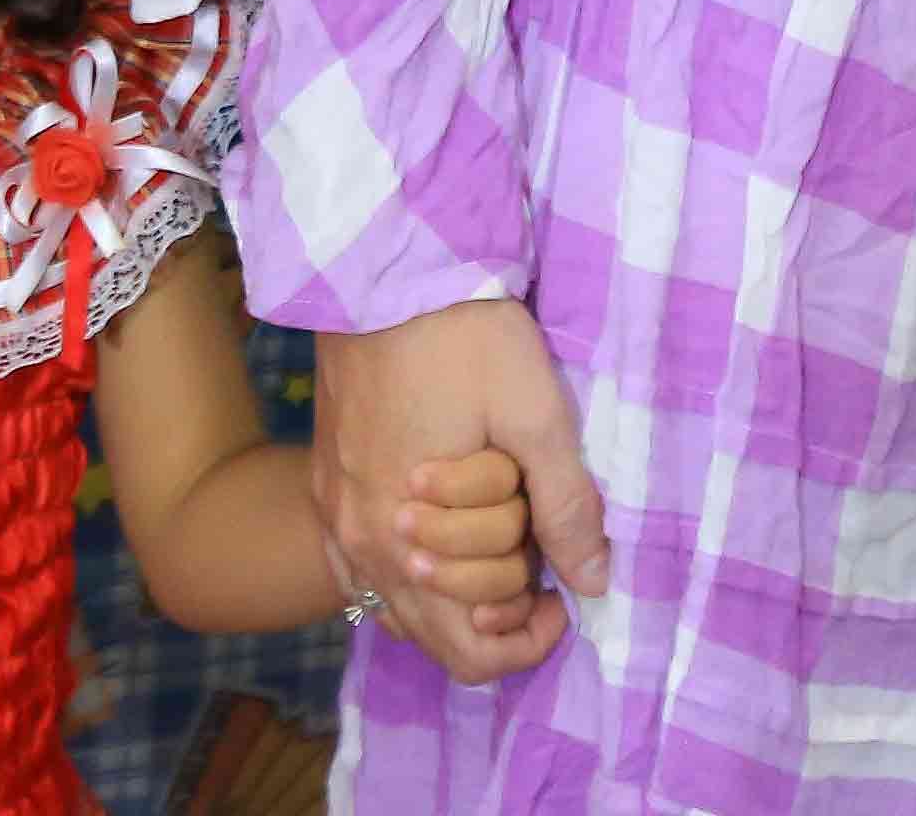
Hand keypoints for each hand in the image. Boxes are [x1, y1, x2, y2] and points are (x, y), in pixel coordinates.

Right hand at [314, 297, 605, 681]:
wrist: (382, 266)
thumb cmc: (464, 335)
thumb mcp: (536, 414)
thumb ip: (565, 507)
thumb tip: (593, 584)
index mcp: (408, 537)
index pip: (470, 649)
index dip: (531, 635)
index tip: (563, 587)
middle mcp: (359, 541)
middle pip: (434, 634)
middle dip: (498, 605)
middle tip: (534, 545)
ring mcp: (333, 514)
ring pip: (395, 603)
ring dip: (451, 589)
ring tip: (496, 534)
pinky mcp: (323, 483)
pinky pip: (357, 567)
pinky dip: (404, 569)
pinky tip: (437, 533)